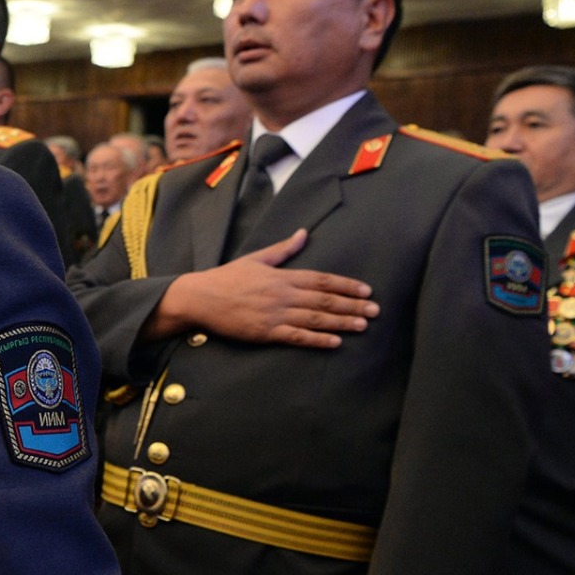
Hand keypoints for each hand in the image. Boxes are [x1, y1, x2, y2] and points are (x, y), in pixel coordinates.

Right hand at [148, 229, 377, 347]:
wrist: (199, 298)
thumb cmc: (226, 278)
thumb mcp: (256, 258)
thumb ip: (283, 249)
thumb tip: (303, 233)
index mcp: (281, 276)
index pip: (321, 279)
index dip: (346, 285)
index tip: (366, 290)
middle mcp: (282, 294)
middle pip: (324, 299)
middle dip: (352, 305)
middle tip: (375, 310)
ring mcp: (274, 314)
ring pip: (315, 318)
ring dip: (341, 322)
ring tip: (363, 325)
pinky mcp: (265, 332)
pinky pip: (296, 336)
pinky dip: (317, 339)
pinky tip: (335, 342)